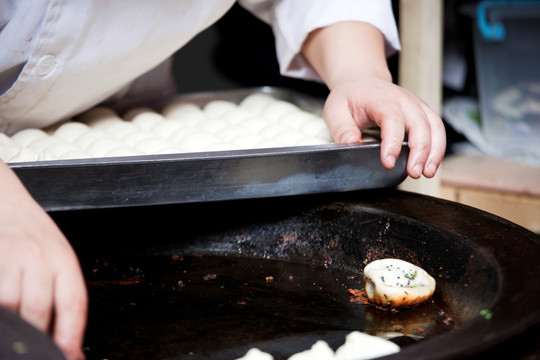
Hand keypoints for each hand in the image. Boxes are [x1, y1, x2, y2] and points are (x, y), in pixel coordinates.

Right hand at [0, 162, 86, 359]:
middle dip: (36, 339)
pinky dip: (0, 309)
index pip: (73, 303)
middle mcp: (39, 257)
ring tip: (14, 332)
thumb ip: (61, 291)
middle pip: (38, 311)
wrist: (3, 200)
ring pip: (10, 306)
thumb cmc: (32, 233)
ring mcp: (10, 257)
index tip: (69, 357)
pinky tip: (4, 314)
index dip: (71, 336)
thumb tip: (67, 341)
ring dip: (12, 325)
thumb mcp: (57, 256)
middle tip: (34, 351)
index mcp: (64, 259)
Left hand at [322, 76, 445, 178]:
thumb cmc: (349, 97)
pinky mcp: (422, 114)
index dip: (392, 142)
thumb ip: (342, 128)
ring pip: (434, 127)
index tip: (388, 162)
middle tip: (413, 172)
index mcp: (380, 98)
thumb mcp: (335, 110)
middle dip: (419, 151)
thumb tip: (351, 143)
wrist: (361, 82)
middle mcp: (403, 100)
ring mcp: (416, 106)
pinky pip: (437, 130)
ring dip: (434, 151)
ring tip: (427, 172)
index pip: (392, 119)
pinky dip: (438, 148)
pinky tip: (430, 165)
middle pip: (419, 124)